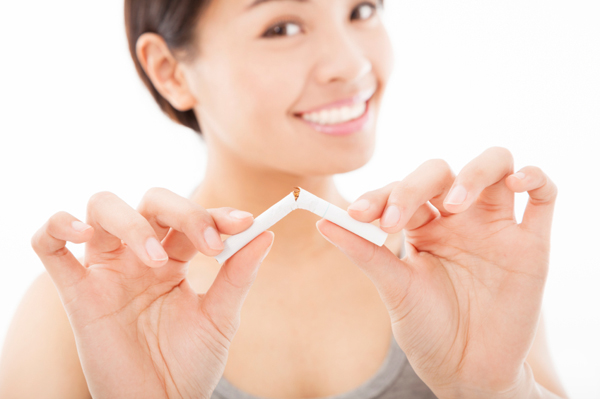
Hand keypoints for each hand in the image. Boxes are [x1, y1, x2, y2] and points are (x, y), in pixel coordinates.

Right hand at [31, 188, 273, 398]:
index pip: (191, 218)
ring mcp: (107, 271)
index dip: (215, 214)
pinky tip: (81, 233)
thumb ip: (237, 275)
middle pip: (151, 203)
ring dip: (131, 223)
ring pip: (103, 209)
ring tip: (155, 260)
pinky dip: (56, 227)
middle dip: (183, 212)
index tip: (244, 223)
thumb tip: (265, 233)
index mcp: (175, 259)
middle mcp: (139, 256)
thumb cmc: (190, 363)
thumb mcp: (220, 318)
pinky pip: (48, 246)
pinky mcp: (76, 294)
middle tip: (209, 245)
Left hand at [316, 147, 557, 397]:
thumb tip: (322, 222)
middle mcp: (458, 219)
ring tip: (453, 204)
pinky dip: (535, 178)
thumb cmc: (428, 329)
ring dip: (473, 174)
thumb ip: (365, 252)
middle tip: (395, 219)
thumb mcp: (395, 289)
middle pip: (441, 172)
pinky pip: (544, 196)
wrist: (465, 371)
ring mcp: (495, 227)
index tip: (356, 214)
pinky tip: (518, 183)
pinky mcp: (531, 244)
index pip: (402, 190)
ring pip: (494, 166)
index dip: (380, 195)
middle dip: (413, 186)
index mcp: (423, 226)